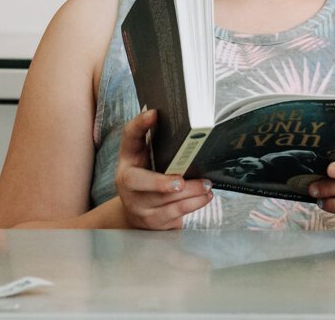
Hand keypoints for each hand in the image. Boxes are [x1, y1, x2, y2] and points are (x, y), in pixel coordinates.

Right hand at [114, 108, 212, 229]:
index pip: (128, 137)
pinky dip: (194, 203)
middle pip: (136, 181)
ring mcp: (137, 204)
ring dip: (190, 192)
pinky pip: (175, 213)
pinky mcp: (152, 221)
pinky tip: (205, 196)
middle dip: (159, 182)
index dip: (139, 124)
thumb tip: (186, 125)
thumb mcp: (148, 161)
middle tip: (179, 181)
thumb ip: (159, 145)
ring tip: (206, 184)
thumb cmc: (149, 180)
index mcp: (128, 159)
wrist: (137, 215)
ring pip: (164, 200)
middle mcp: (127, 182)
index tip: (154, 113)